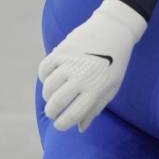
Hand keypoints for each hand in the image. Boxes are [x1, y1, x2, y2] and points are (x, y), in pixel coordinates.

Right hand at [39, 0, 146, 131]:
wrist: (113, 30)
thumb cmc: (115, 63)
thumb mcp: (112, 87)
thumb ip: (95, 108)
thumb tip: (81, 128)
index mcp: (96, 89)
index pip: (73, 114)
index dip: (63, 124)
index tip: (60, 125)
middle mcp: (81, 77)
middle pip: (56, 103)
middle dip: (51, 112)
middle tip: (53, 113)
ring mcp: (69, 63)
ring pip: (47, 87)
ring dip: (47, 96)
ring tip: (53, 96)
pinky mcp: (61, 50)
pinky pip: (43, 69)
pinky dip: (44, 77)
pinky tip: (50, 79)